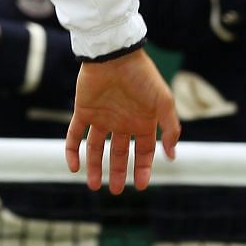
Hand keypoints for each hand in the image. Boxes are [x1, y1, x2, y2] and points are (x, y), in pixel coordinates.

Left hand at [66, 50, 179, 193]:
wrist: (115, 54)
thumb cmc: (142, 76)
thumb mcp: (163, 102)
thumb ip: (170, 128)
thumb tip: (172, 155)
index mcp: (141, 121)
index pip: (143, 152)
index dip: (142, 169)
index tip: (140, 186)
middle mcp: (121, 121)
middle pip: (118, 153)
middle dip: (117, 172)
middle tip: (115, 191)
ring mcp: (101, 117)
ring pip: (95, 148)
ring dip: (94, 167)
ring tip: (93, 186)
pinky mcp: (83, 110)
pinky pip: (75, 135)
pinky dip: (72, 151)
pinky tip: (74, 166)